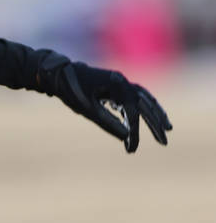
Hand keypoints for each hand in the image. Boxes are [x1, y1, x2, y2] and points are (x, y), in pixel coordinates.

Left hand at [37, 53, 171, 152]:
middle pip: (144, 104)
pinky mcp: (115, 86)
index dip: (134, 132)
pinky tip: (147, 118)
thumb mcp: (87, 108)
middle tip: (164, 142)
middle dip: (155, 123)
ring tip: (166, 128)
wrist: (57, 73)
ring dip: (155, 114)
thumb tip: (127, 137)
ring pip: (143, 99)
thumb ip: (107, 122)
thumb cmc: (70, 90)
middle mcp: (122, 81)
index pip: (131, 112)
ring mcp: (119, 82)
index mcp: (117, 84)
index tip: (131, 149)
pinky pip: (135, 97)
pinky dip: (143, 108)